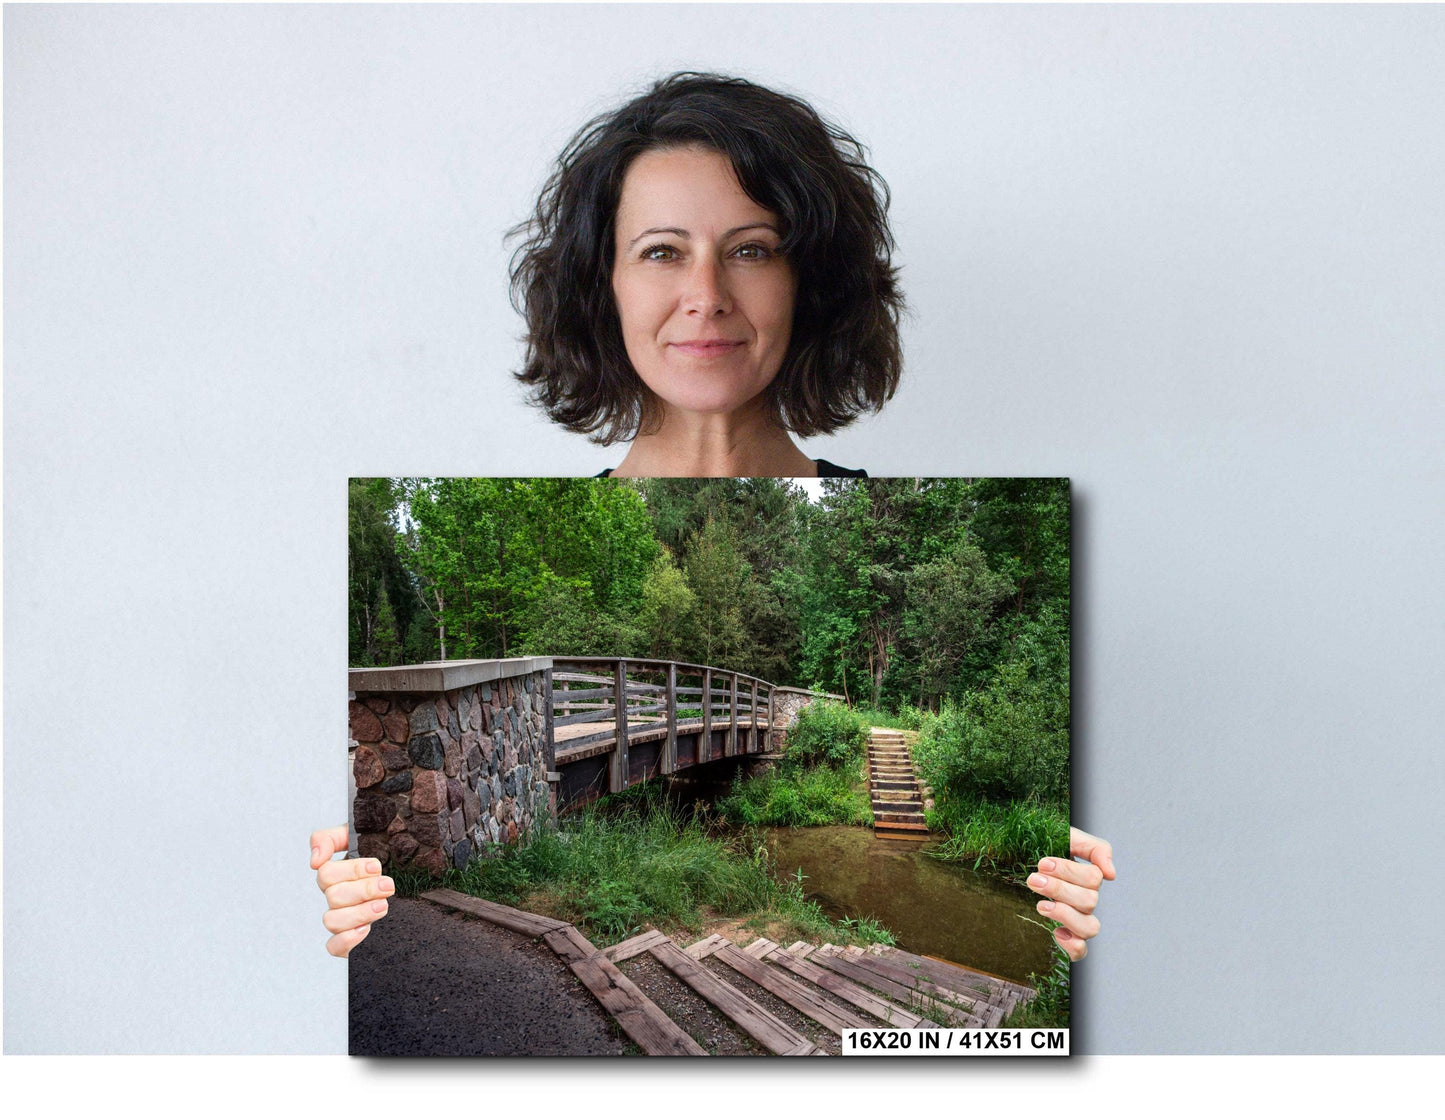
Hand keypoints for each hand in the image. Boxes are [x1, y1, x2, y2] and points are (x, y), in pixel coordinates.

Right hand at [311, 824, 393, 957]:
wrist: (419, 881)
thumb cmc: (388, 855)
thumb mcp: (364, 837)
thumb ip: (331, 838)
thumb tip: (314, 860)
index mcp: (338, 875)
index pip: (326, 873)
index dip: (351, 870)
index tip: (376, 866)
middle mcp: (338, 898)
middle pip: (333, 896)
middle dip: (363, 890)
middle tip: (388, 886)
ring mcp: (343, 919)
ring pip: (332, 921)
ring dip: (359, 913)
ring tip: (383, 906)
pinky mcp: (350, 941)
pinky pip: (333, 947)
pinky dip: (346, 940)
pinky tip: (365, 930)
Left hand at [1026, 827, 1114, 961]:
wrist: (1014, 859)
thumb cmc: (1043, 847)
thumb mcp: (1067, 836)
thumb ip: (1094, 848)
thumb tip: (1111, 874)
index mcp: (1087, 877)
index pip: (1093, 878)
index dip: (1068, 871)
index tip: (1043, 863)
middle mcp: (1086, 900)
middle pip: (1089, 901)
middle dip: (1059, 889)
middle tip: (1033, 879)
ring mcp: (1077, 920)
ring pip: (1090, 927)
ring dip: (1065, 915)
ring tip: (1041, 905)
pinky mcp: (1066, 937)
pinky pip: (1080, 951)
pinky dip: (1072, 945)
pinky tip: (1056, 932)